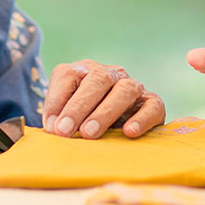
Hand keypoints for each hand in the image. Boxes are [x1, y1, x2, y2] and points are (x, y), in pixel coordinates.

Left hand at [41, 60, 164, 138]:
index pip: (68, 75)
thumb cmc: (86, 120)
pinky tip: (128, 132)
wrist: (123, 125)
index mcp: (84, 71)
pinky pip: (151, 106)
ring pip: (124, 90)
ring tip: (89, 133)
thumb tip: (53, 128)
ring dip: (104, 112)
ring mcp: (133, 86)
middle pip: (96, 80)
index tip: (51, 127)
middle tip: (65, 131)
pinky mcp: (153, 102)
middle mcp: (109, 74)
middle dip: (78, 107)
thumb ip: (59, 117)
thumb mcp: (68, 114)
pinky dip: (140, 119)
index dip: (57, 99)